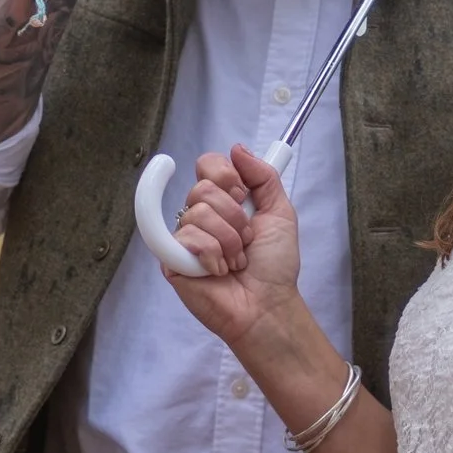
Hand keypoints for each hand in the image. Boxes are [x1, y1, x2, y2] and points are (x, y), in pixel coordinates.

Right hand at [162, 146, 303, 361]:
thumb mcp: (280, 212)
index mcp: (223, 201)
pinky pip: (186, 237)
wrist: (269, 304)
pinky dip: (211, 254)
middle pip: (201, 188)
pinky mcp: (172, 260)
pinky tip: (219, 270)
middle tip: (245, 239)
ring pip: (197, 213)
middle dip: (234, 216)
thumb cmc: (275, 265)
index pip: (208, 165)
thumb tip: (237, 148)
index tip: (243, 196)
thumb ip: (264, 176)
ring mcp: (184, 238)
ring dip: (228, 240)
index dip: (226, 176)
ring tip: (236, 261)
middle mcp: (200, 216)